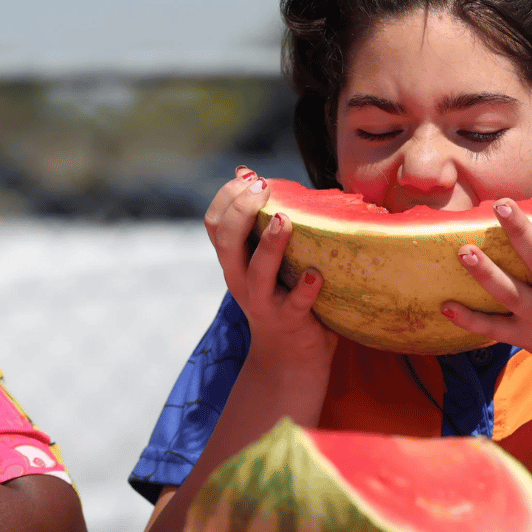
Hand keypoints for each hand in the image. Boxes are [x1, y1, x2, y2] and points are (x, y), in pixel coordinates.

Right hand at [205, 167, 337, 368]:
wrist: (289, 359)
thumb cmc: (284, 295)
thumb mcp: (267, 261)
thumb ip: (262, 225)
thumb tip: (251, 173)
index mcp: (235, 261)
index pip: (215, 224)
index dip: (227, 196)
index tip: (249, 176)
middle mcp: (241, 281)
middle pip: (228, 242)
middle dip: (242, 210)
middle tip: (263, 188)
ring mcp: (263, 303)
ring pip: (257, 272)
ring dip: (270, 245)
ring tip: (285, 220)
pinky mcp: (290, 321)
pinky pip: (295, 304)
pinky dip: (304, 289)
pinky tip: (315, 275)